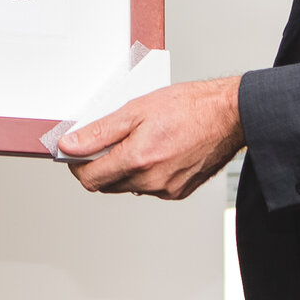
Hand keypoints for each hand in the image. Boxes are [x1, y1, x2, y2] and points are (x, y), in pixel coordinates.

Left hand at [59, 76, 245, 198]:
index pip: (90, 178)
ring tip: (138, 140)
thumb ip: (99, 132)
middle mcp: (151, 181)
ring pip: (128, 186)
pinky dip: (144, 172)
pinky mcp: (179, 191)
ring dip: (123, 168)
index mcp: (137, 160)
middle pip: (107, 184)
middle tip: (108, 139)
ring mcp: (166, 189)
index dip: (77, 164)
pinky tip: (155, 150)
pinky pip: (149, 187)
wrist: (229, 116)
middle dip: (100, 164)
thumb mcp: (135, 110)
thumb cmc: (189, 107)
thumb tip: (70, 145)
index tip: (76, 151)